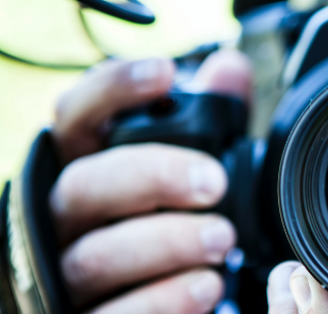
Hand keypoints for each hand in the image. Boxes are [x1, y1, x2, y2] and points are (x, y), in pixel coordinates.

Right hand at [49, 50, 251, 313]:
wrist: (154, 297)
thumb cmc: (169, 218)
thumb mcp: (192, 164)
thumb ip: (212, 117)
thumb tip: (230, 67)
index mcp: (89, 165)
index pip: (77, 115)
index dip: (113, 88)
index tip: (165, 73)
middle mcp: (66, 217)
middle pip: (84, 185)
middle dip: (152, 177)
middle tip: (213, 182)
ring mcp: (66, 273)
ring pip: (95, 256)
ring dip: (166, 244)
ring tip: (222, 239)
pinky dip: (162, 300)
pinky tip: (205, 286)